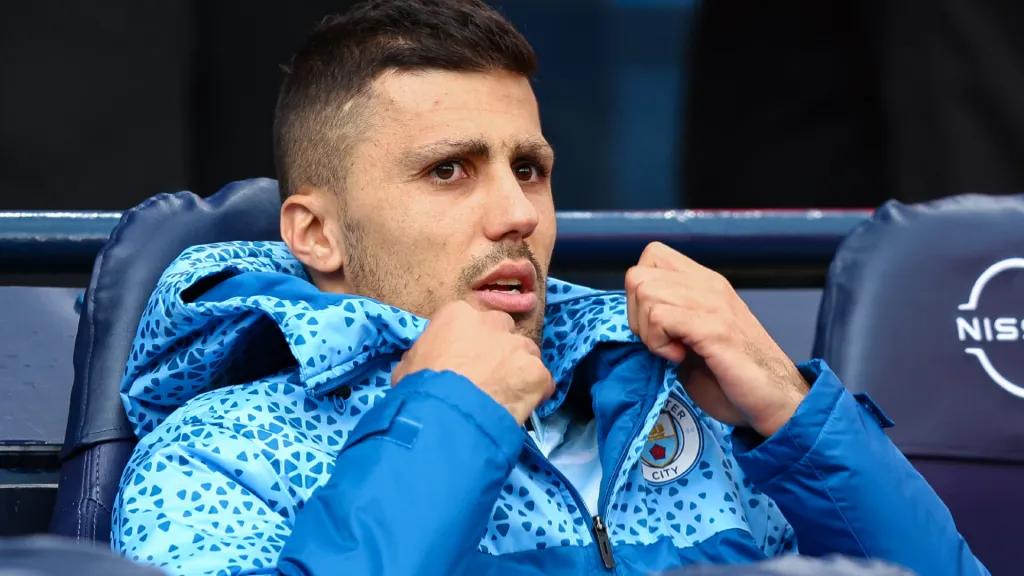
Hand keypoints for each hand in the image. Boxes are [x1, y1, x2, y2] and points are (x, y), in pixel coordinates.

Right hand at [392, 300, 554, 424]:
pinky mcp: (537, 372)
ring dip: (518, 371)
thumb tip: (429, 361)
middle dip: (498, 351)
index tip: (465, 361)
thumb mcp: (406, 366)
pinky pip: (541, 381)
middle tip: (487, 378)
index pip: (470, 321)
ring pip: (526, 355)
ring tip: (503, 397)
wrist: (445, 415)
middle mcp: (493, 322)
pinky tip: (517, 409)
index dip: (469, 343)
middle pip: (503, 332)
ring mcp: (518, 346)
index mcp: (458, 315)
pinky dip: (533, 394)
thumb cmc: (419, 390)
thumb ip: (424, 355)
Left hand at [625, 242, 809, 436]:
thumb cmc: (733, 377)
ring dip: (647, 330)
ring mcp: (713, 303)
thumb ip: (667, 321)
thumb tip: (634, 319)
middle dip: (635, 314)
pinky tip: (679, 358)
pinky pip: (659, 317)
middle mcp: (708, 285)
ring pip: (645, 291)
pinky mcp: (714, 328)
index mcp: (704, 283)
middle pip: (639, 274)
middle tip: (660, 342)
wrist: (776, 401)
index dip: (639, 293)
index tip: (655, 326)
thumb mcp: (692, 339)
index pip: (651, 256)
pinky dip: (658, 344)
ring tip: (671, 351)